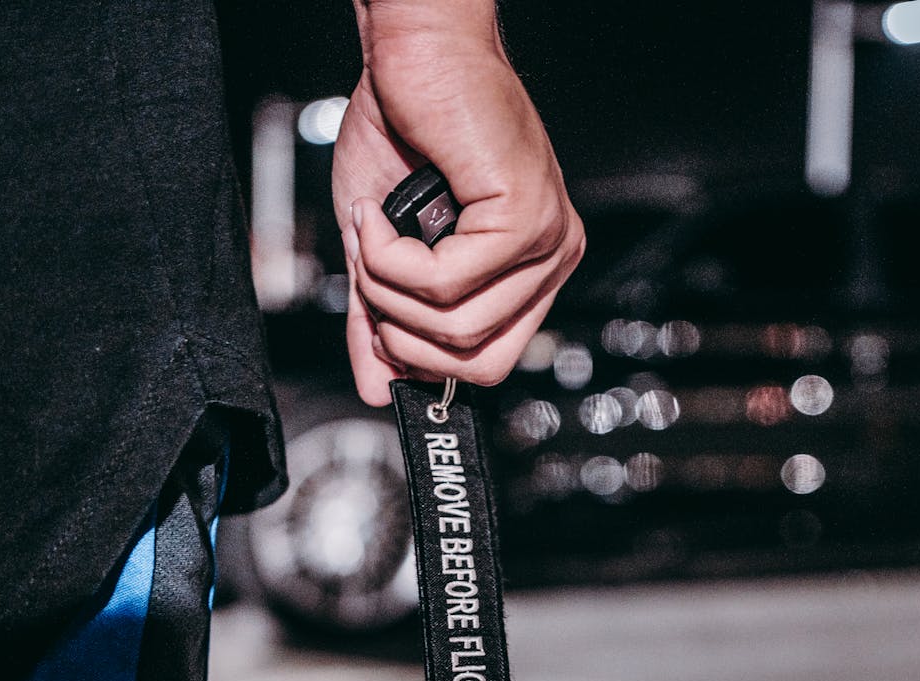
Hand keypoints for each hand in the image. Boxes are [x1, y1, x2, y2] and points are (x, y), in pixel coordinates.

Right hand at [332, 2, 584, 405]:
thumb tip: (374, 386)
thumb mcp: (382, 247)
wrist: (413, 54)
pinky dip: (392, 260)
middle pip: (483, 363)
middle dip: (407, 341)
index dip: (427, 363)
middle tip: (369, 288)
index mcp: (530, 268)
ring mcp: (546, 239)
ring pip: (459, 327)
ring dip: (388, 292)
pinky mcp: (527, 216)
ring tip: (368, 240)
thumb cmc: (404, 132)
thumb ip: (382, 319)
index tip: (381, 331)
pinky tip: (377, 218)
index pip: (493, 361)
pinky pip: (448, 282)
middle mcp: (551, 258)